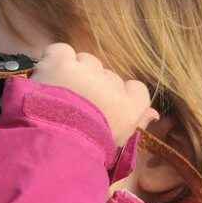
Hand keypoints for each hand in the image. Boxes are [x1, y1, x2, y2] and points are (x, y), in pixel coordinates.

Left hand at [31, 43, 158, 145]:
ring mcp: (87, 71)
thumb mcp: (116, 144)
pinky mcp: (62, 63)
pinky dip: (54, 59)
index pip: (136, 89)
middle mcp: (113, 84)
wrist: (55, 144)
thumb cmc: (87, 151)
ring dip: (74, 72)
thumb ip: (136, 124)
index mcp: (130, 107)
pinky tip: (48, 75)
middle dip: (93, 86)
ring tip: (58, 93)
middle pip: (107, 76)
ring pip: (86, 62)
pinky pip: (62, 51)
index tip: (105, 107)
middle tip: (75, 105)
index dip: (119, 96)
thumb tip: (153, 114)